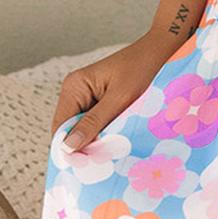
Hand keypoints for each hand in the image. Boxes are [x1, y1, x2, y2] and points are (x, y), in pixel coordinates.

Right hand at [52, 37, 176, 151]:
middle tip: (100, 162)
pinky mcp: (96, 99)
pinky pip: (92, 121)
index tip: (84, 166)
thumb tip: (69, 146)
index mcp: (74, 87)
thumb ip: (94, 122)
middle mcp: (74, 90)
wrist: (157, 52)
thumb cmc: (140, 70)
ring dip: (93, 139)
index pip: (60, 125)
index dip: (69, 147)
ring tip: (109, 151)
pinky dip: (101, 131)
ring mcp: (84, 95)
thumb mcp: (119, 99)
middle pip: (69, 128)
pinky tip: (113, 138)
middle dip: (82, 145)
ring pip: (81, 127)